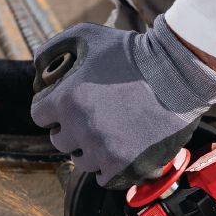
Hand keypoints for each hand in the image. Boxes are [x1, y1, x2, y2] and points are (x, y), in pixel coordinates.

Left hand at [31, 17, 215, 189]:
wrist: (178, 74)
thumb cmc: (135, 52)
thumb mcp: (89, 36)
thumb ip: (55, 47)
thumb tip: (37, 66)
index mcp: (66, 99)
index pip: (41, 116)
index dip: (54, 109)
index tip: (70, 106)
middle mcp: (81, 129)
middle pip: (60, 141)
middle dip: (72, 130)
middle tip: (94, 119)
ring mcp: (104, 150)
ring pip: (82, 162)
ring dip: (91, 150)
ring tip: (111, 135)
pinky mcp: (126, 166)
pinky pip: (105, 179)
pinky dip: (110, 168)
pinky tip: (121, 152)